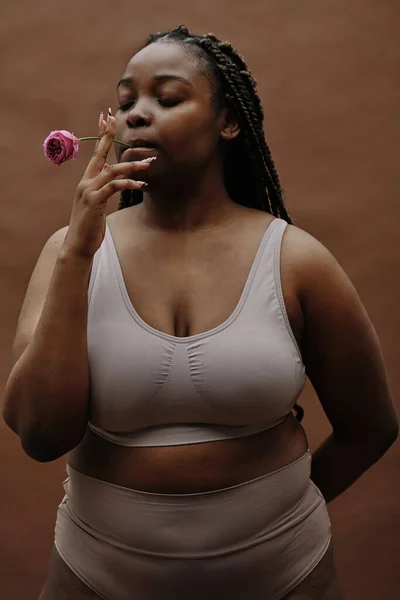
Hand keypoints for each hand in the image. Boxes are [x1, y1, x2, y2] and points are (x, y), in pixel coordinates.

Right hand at [63, 110, 152, 257]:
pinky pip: (113, 186)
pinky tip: (140, 185)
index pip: (95, 154)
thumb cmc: (89, 224)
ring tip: (148, 164)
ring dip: (131, 166)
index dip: (101, 135)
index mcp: (86, 181)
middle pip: (99, 154)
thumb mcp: (96, 201)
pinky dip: (128, 183)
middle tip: (116, 119)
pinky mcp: (95, 202)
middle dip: (107, 136)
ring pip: (111, 170)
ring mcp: (89, 191)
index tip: (105, 118)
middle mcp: (85, 183)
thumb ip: (101, 184)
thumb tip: (108, 167)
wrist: (78, 243)